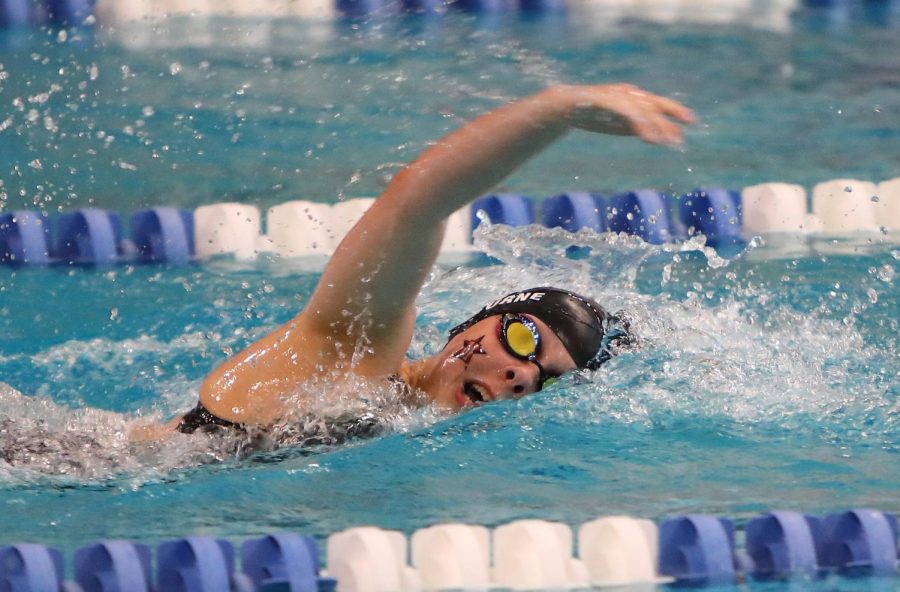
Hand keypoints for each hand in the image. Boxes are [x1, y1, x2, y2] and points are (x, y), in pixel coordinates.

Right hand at [548, 83, 695, 144]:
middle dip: (672, 113)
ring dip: (657, 125)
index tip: (691, 122)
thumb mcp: (619, 121)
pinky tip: (648, 138)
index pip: (658, 103)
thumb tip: (662, 137)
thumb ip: (639, 126)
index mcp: (632, 97)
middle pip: (654, 103)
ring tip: (667, 141)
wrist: (564, 105)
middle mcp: (627, 93)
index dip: (675, 111)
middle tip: (689, 124)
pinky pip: (627, 113)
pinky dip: (639, 124)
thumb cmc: (592, 113)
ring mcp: (616, 96)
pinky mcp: (605, 100)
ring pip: (642, 109)